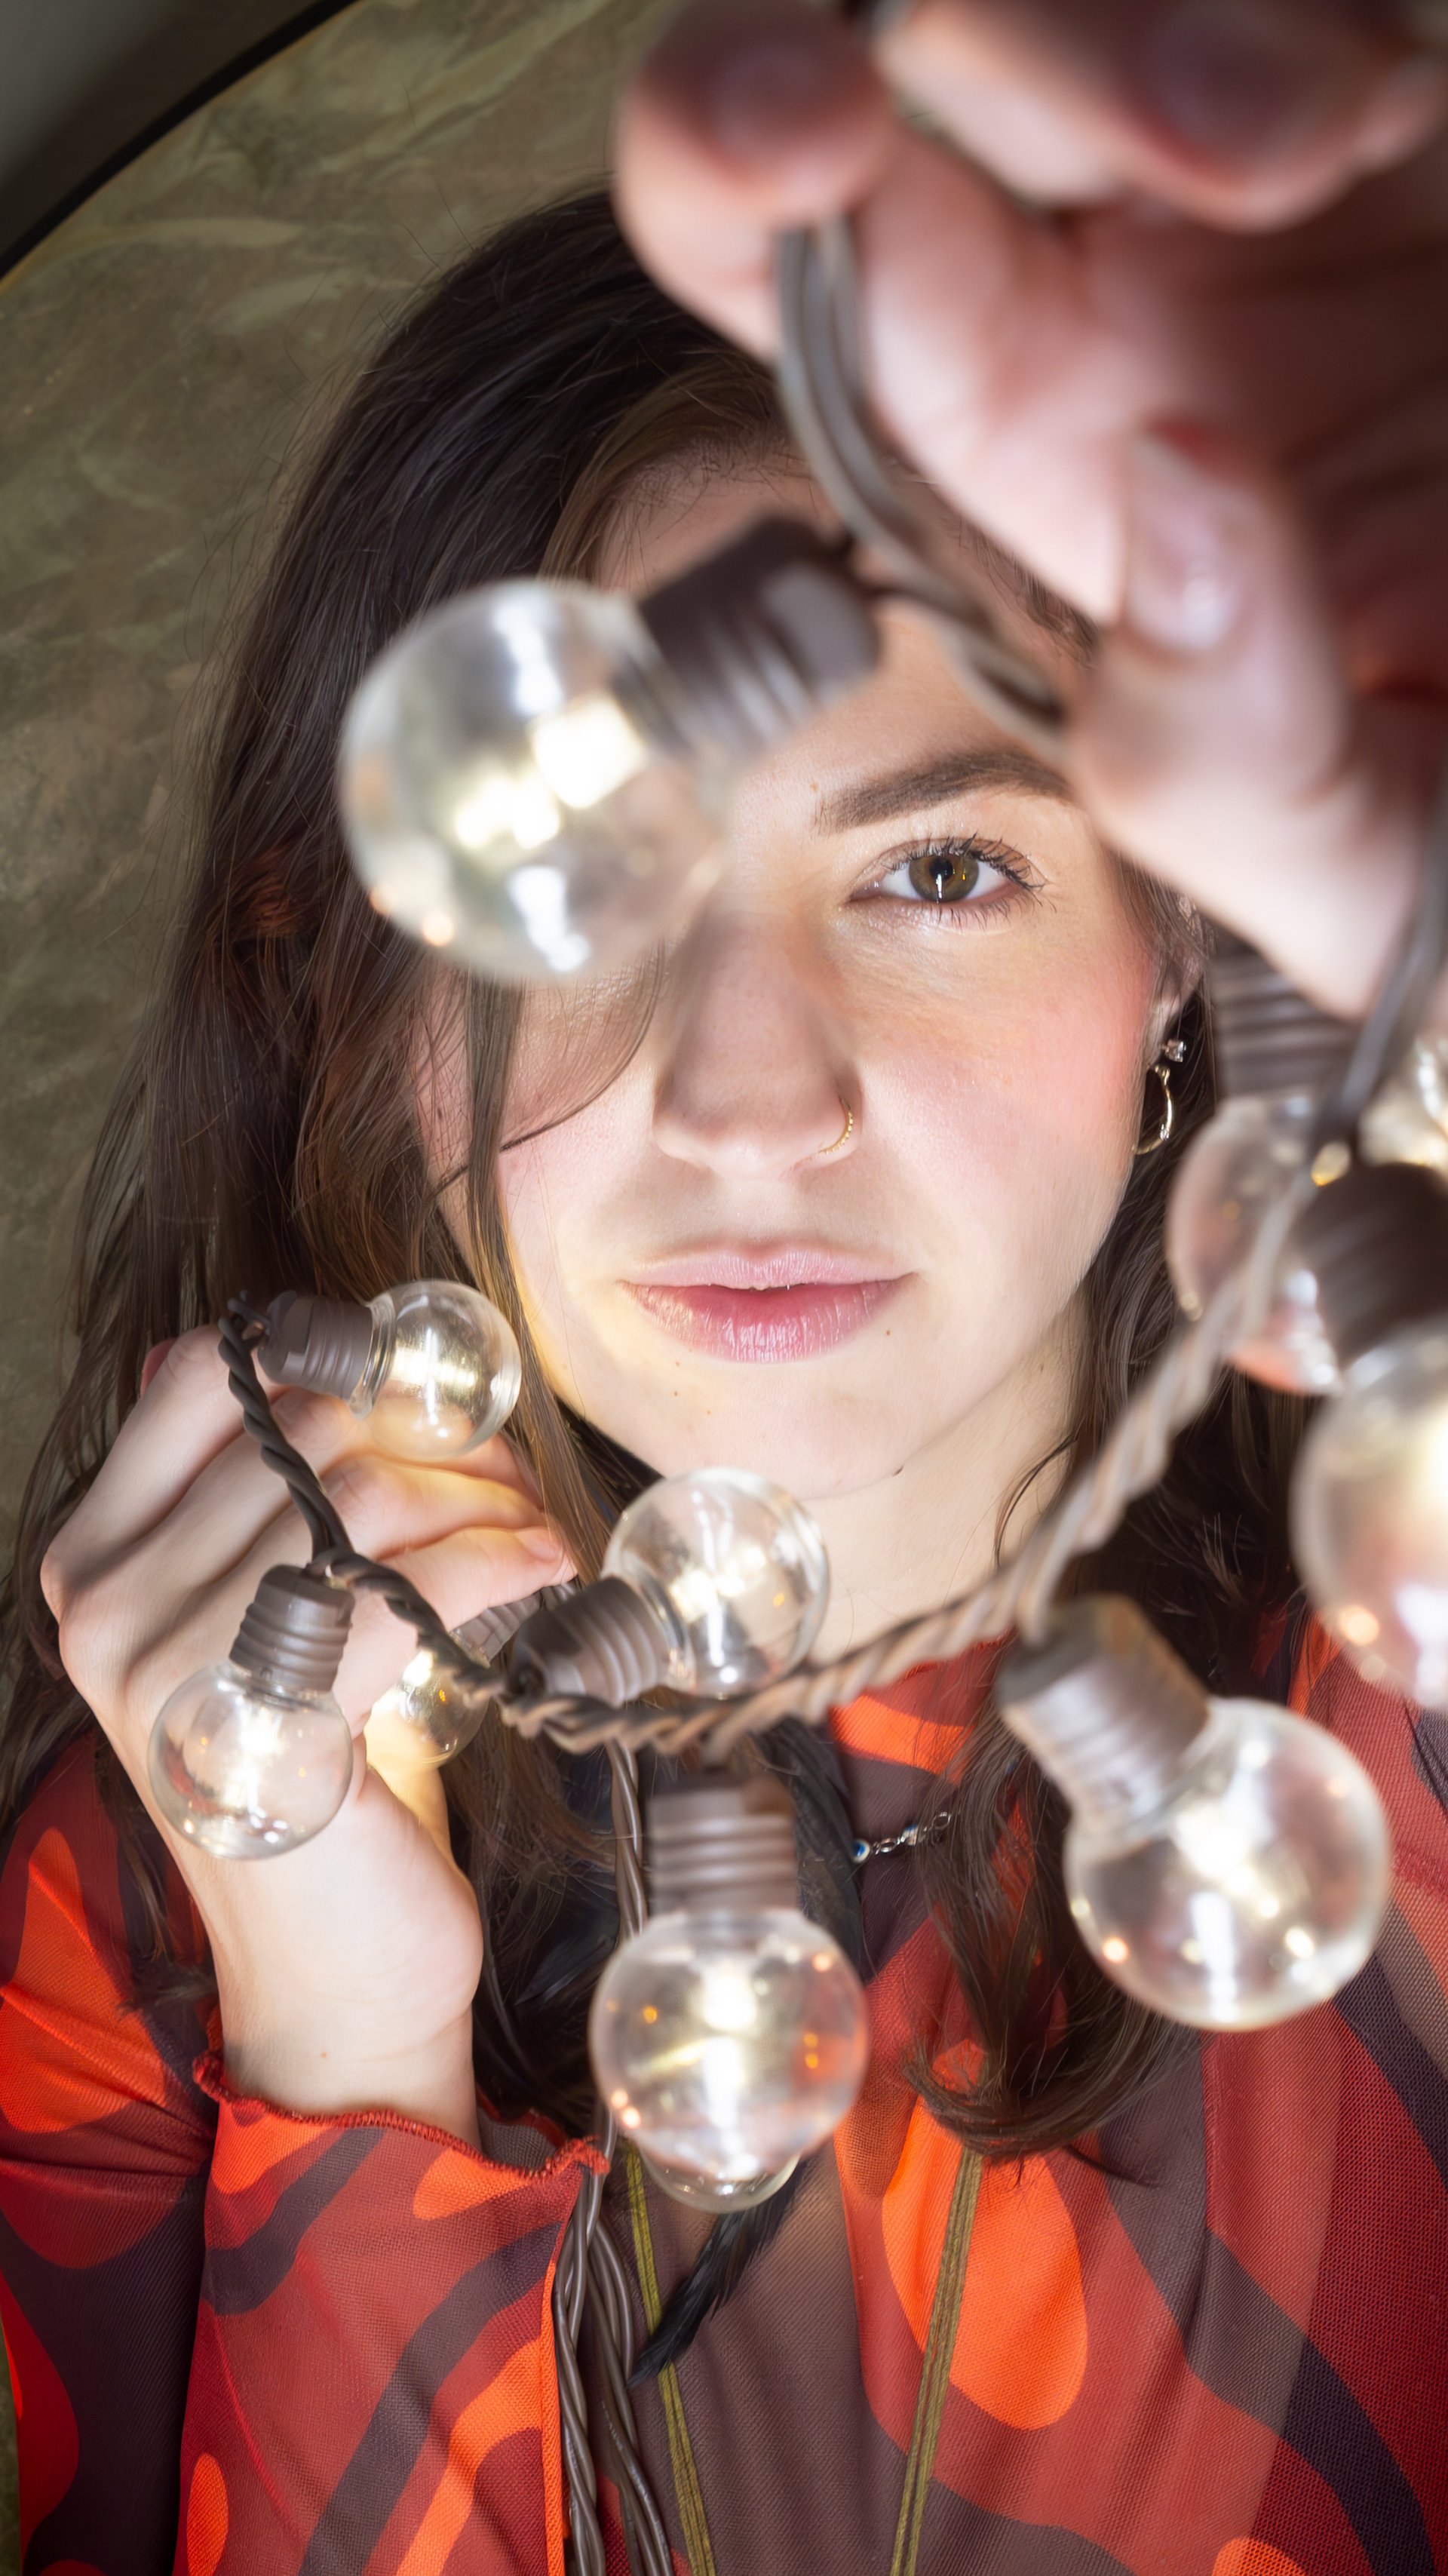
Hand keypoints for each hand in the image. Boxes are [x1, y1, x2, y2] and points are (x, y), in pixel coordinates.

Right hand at [42, 1328, 571, 2145]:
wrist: (336, 1975)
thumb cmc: (321, 1781)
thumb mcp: (269, 1623)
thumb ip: (260, 1503)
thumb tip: (328, 1354)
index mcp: (93, 1560)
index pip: (197, 1378)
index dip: (327, 1355)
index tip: (418, 1391)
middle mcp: (107, 1608)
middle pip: (303, 1429)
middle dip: (433, 1432)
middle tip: (511, 1470)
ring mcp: (170, 1673)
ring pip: (358, 1495)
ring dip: (479, 1495)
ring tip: (534, 1528)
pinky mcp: (266, 1730)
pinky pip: (400, 1583)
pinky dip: (496, 1558)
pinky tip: (544, 1571)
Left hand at [615, 0, 1447, 1019]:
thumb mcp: (1380, 867)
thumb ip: (1223, 758)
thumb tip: (1169, 502)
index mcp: (1053, 432)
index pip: (818, 262)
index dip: (734, 158)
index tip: (802, 137)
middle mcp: (1130, 256)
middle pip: (916, 43)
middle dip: (963, 30)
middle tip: (1176, 135)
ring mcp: (1281, 122)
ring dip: (1176, 17)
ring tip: (1333, 142)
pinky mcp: (1420, 57)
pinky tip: (1399, 104)